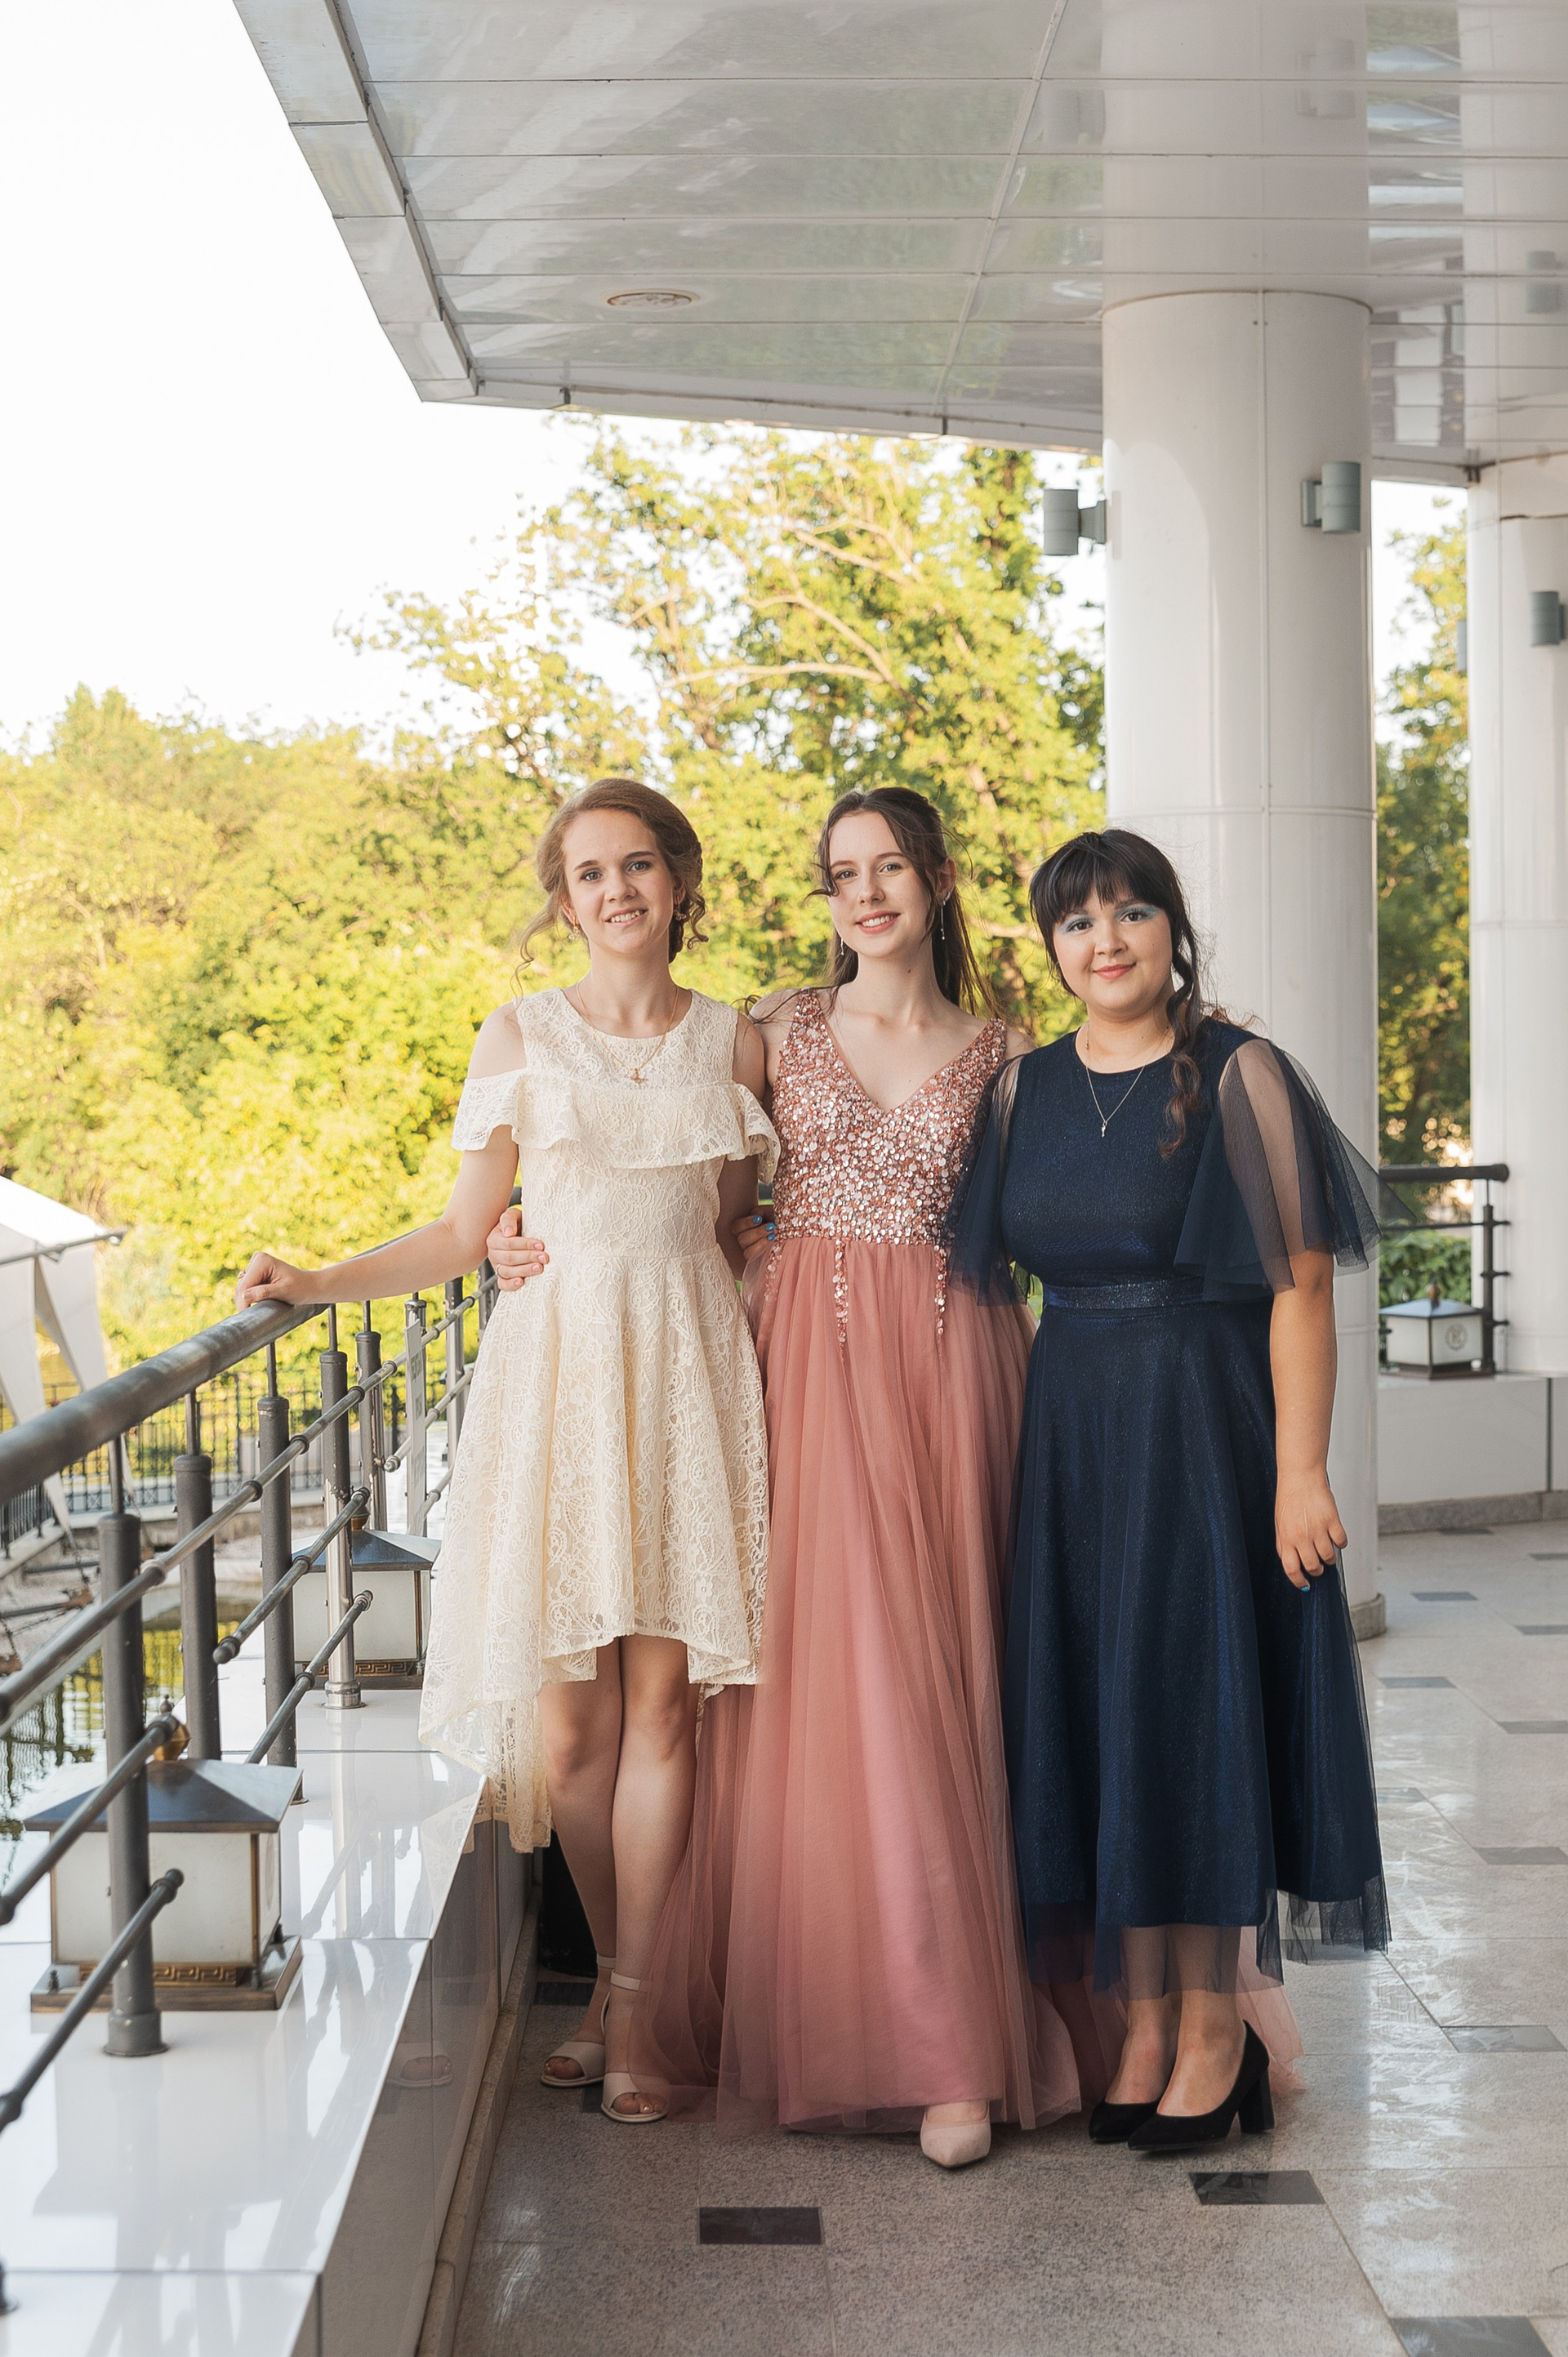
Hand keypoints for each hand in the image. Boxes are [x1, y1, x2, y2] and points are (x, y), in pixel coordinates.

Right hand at [235, 1252, 311, 1309]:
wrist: (309, 1286)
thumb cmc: (301, 1288)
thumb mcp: (284, 1292)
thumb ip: (264, 1293)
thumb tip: (244, 1296)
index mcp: (262, 1261)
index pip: (245, 1285)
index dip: (244, 1301)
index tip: (247, 1315)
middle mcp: (256, 1260)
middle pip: (241, 1287)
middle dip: (244, 1301)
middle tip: (252, 1315)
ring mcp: (255, 1266)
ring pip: (241, 1289)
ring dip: (247, 1300)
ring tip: (262, 1306)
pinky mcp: (255, 1274)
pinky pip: (246, 1289)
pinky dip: (250, 1297)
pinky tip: (260, 1302)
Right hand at [486, 1203, 548, 1291]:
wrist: (519, 1232)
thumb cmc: (517, 1224)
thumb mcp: (513, 1215)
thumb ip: (509, 1219)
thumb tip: (509, 1232)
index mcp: (494, 1239)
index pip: (509, 1243)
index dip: (525, 1245)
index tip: (540, 1245)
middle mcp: (494, 1254)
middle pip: (509, 1258)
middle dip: (528, 1258)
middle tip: (544, 1257)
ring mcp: (497, 1266)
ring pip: (507, 1272)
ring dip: (524, 1270)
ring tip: (539, 1268)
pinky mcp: (502, 1277)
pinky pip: (503, 1284)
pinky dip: (511, 1285)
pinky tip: (521, 1282)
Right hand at [732, 1209, 775, 1264]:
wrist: (792, 1229)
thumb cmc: (780, 1219)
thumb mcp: (770, 1211)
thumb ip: (760, 1211)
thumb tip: (757, 1216)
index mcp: (745, 1228)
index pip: (736, 1227)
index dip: (746, 1223)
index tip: (759, 1218)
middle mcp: (746, 1241)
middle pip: (742, 1240)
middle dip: (757, 1232)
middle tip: (771, 1226)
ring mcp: (753, 1252)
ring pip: (747, 1252)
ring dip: (760, 1243)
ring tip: (773, 1235)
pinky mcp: (760, 1260)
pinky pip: (755, 1260)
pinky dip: (763, 1251)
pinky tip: (773, 1243)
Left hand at [1275, 1470, 1347, 1591]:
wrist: (1300, 1477)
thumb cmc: (1289, 1499)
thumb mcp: (1280, 1524)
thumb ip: (1284, 1545)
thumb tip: (1291, 1564)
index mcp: (1285, 1539)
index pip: (1291, 1569)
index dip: (1299, 1581)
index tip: (1305, 1585)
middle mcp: (1301, 1537)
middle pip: (1313, 1566)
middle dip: (1317, 1570)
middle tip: (1318, 1565)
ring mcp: (1317, 1529)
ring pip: (1329, 1557)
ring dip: (1329, 1558)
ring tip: (1326, 1548)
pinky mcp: (1332, 1520)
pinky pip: (1341, 1542)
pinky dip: (1340, 1543)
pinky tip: (1335, 1535)